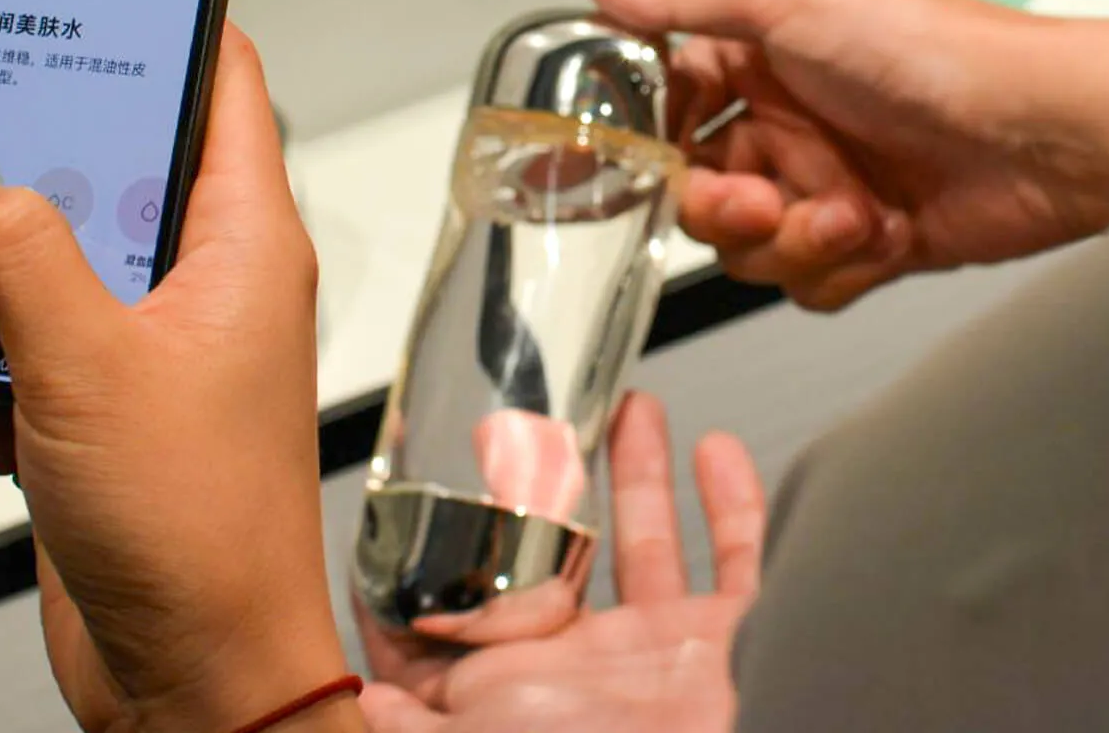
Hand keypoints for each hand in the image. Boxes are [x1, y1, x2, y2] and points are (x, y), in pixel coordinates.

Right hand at [0, 27, 358, 732]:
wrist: (193, 689)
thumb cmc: (199, 531)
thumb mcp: (94, 364)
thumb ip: (20, 259)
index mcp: (234, 246)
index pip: (219, 91)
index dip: (163, 26)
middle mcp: (186, 291)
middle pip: (77, 181)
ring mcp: (125, 363)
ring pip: (3, 284)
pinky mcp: (72, 435)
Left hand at [356, 394, 760, 732]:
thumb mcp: (495, 732)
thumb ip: (424, 725)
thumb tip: (368, 702)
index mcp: (530, 690)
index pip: (468, 626)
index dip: (441, 565)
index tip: (420, 499)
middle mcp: (596, 669)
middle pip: (556, 561)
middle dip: (540, 491)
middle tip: (526, 425)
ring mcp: (668, 654)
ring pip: (647, 544)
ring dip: (637, 474)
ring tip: (625, 408)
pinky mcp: (738, 639)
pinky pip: (740, 558)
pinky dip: (734, 501)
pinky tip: (716, 450)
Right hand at [581, 0, 1108, 309]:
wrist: (1043, 133)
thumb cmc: (933, 50)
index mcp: (762, 52)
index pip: (668, 104)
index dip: (648, 140)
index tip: (636, 160)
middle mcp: (789, 118)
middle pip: (697, 190)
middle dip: (722, 206)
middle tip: (757, 198)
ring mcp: (827, 183)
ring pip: (749, 248)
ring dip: (792, 240)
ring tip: (848, 213)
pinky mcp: (868, 243)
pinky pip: (808, 283)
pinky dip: (840, 268)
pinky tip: (885, 234)